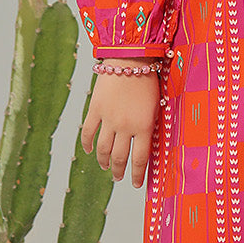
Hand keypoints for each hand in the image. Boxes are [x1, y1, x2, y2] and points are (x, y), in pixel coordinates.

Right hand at [82, 73, 159, 188]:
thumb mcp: (156, 107)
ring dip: (103, 161)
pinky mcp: (95, 109)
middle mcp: (125, 127)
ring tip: (105, 167)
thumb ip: (149, 126)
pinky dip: (88, 143)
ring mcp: (108, 119)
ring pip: (103, 149)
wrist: (130, 59)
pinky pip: (88, 131)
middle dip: (119, 170)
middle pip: (119, 157)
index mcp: (144, 127)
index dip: (137, 174)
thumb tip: (146, 145)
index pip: (140, 159)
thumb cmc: (148, 81)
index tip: (136, 183)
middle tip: (119, 177)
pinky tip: (89, 150)